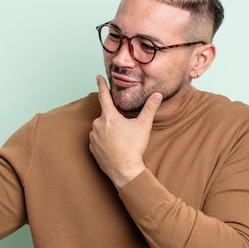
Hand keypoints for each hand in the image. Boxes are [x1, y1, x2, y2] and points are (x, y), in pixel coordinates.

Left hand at [89, 75, 161, 189]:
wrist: (125, 170)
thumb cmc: (133, 148)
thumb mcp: (143, 126)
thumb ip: (150, 108)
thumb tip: (157, 95)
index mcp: (109, 116)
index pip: (104, 96)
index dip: (102, 85)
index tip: (98, 77)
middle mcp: (97, 125)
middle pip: (106, 115)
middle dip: (114, 119)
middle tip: (125, 131)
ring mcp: (93, 137)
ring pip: (101, 127)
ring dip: (109, 130)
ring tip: (121, 141)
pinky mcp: (92, 148)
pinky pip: (97, 139)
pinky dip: (104, 140)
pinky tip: (114, 147)